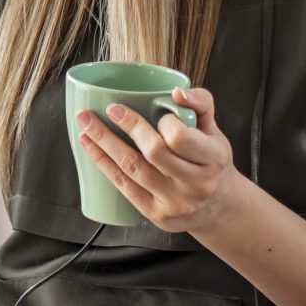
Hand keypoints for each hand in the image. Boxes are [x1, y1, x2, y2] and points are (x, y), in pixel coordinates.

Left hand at [74, 86, 247, 233]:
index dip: (164, 122)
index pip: (181, 138)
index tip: (158, 113)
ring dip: (104, 143)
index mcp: (213, 159)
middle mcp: (195, 184)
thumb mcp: (215, 132)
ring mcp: (174, 202)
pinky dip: (103, 163)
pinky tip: (89, 146)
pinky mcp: (156, 214)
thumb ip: (201, 104)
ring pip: (132, 168)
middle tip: (110, 109)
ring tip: (85, 123)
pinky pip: (123, 186)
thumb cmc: (213, 163)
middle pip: (154, 152)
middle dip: (128, 127)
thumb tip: (176, 91)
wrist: (220, 210)